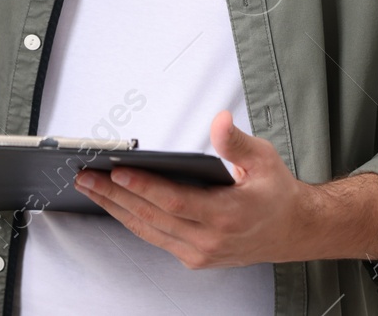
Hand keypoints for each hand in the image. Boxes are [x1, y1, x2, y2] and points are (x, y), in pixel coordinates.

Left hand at [74, 111, 377, 267]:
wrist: (292, 231)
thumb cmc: (275, 192)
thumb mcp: (263, 159)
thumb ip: (236, 143)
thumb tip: (219, 120)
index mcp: (227, 216)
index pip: (174, 201)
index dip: (143, 186)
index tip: (117, 170)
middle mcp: (210, 240)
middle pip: (152, 217)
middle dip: (115, 195)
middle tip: (85, 176)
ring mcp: (199, 252)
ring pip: (147, 230)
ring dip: (115, 208)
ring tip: (88, 187)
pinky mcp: (193, 256)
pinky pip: (154, 237)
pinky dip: (131, 219)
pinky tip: (113, 203)